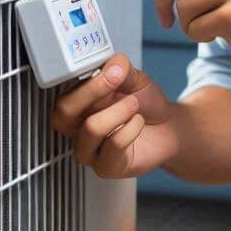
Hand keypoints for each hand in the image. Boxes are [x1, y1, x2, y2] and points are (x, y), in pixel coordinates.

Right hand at [50, 53, 179, 177]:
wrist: (168, 127)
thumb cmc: (144, 104)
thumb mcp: (134, 79)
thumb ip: (121, 69)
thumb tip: (113, 64)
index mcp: (77, 104)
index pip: (63, 94)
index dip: (86, 81)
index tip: (111, 70)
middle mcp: (76, 128)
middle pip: (63, 114)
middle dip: (93, 92)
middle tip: (118, 80)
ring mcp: (89, 150)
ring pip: (91, 129)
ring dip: (118, 111)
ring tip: (134, 105)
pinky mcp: (106, 167)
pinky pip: (113, 146)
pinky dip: (131, 128)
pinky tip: (138, 122)